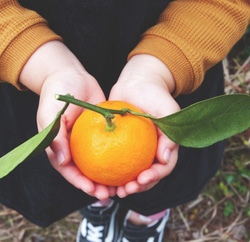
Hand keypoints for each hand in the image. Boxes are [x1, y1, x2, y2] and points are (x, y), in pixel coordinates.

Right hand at [19, 41, 115, 199]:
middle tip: (111, 193)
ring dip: (110, 174)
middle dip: (97, 185)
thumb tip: (63, 162)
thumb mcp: (51, 114)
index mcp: (60, 146)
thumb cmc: (56, 93)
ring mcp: (89, 139)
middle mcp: (75, 146)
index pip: (69, 171)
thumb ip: (54, 137)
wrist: (71, 75)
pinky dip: (118, 154)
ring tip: (123, 183)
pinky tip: (130, 161)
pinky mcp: (101, 130)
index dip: (80, 183)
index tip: (94, 191)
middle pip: (86, 171)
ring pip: (101, 161)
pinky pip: (110, 144)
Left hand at [109, 54, 179, 197]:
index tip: (140, 180)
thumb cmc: (155, 93)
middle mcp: (150, 150)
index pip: (163, 168)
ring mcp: (135, 147)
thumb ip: (169, 134)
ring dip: (122, 184)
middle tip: (124, 190)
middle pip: (146, 176)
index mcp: (164, 145)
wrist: (137, 82)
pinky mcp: (120, 142)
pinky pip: (114, 158)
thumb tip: (165, 159)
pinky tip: (99, 174)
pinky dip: (109, 168)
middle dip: (137, 187)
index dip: (154, 177)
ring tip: (111, 190)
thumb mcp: (168, 109)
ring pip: (130, 171)